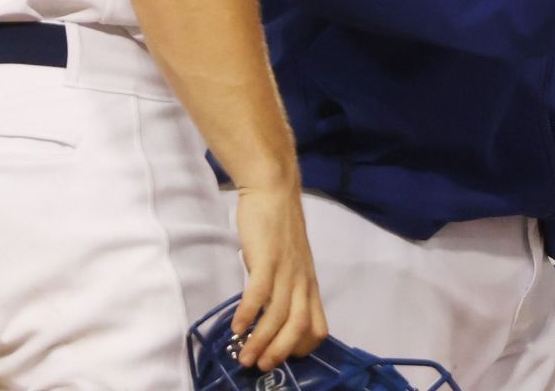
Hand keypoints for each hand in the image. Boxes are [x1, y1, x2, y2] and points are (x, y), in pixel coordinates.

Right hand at [232, 185, 327, 369]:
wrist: (273, 189)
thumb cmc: (279, 224)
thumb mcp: (291, 260)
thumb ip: (286, 284)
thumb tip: (270, 311)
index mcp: (309, 283)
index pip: (318, 325)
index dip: (303, 347)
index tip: (283, 357)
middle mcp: (301, 280)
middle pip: (299, 326)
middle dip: (280, 352)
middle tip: (261, 366)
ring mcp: (286, 269)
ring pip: (278, 315)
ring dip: (260, 340)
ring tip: (244, 355)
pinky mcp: (267, 258)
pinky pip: (259, 293)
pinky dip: (248, 314)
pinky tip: (236, 326)